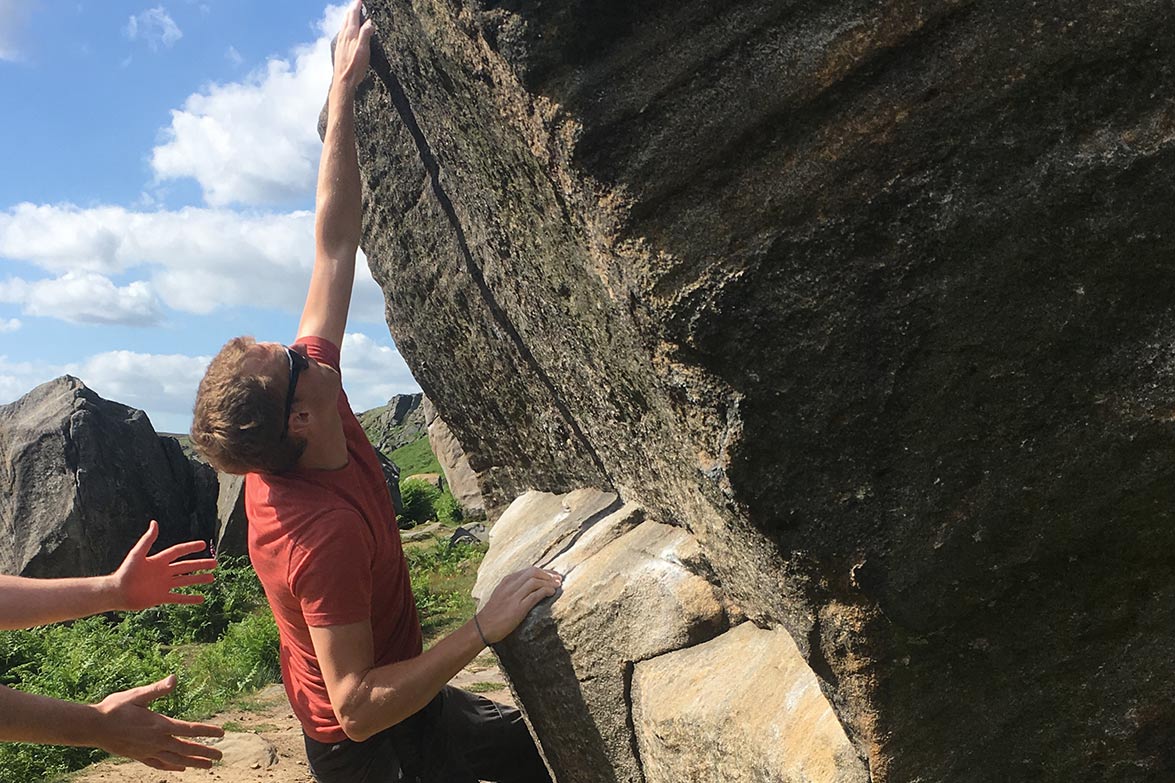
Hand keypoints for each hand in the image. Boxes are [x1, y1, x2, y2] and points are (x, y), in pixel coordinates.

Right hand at [92, 675, 223, 771]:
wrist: (92, 727)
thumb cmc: (114, 708)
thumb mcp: (137, 695)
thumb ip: (157, 689)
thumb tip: (174, 678)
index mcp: (159, 724)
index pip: (189, 729)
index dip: (207, 732)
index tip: (221, 734)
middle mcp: (156, 741)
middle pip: (186, 748)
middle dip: (205, 752)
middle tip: (221, 756)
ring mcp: (148, 751)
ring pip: (175, 760)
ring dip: (193, 762)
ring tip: (208, 766)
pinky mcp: (139, 756)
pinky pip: (159, 764)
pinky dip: (172, 767)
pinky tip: (180, 768)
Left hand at [112, 520, 215, 611]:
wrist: (117, 592)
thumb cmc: (125, 572)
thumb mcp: (137, 554)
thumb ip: (147, 540)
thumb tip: (154, 523)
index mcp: (159, 560)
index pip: (178, 552)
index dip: (190, 547)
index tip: (203, 544)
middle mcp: (164, 572)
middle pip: (186, 567)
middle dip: (200, 565)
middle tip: (215, 563)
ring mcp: (164, 585)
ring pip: (185, 581)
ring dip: (198, 580)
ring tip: (212, 578)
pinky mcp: (161, 597)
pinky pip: (178, 597)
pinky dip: (190, 598)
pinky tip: (201, 599)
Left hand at [333, 0, 374, 93]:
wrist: (343, 81)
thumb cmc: (355, 67)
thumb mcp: (364, 50)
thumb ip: (365, 34)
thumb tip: (369, 22)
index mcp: (350, 34)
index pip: (353, 15)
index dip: (357, 6)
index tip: (360, 0)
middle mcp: (343, 36)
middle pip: (346, 18)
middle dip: (351, 10)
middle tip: (356, 3)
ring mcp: (340, 42)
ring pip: (343, 25)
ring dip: (348, 17)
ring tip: (351, 13)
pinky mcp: (339, 49)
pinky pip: (342, 32)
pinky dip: (345, 26)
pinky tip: (346, 30)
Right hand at [476, 567, 562, 643]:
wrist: (483, 627)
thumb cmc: (493, 613)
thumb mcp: (501, 594)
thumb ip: (513, 588)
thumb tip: (530, 587)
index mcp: (507, 581)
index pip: (529, 570)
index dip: (544, 571)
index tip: (553, 575)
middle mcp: (510, 585)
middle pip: (533, 572)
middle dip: (548, 574)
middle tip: (559, 579)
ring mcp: (514, 596)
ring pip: (535, 581)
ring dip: (549, 582)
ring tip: (557, 586)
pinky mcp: (518, 607)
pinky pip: (535, 595)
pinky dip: (545, 592)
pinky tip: (551, 593)